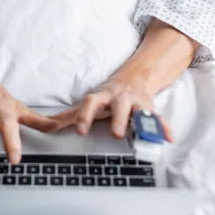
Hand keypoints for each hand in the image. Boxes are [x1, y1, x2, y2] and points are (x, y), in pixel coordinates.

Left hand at [49, 70, 173, 141]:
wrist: (135, 77)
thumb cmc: (107, 95)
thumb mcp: (89, 102)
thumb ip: (68, 116)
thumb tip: (45, 126)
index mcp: (101, 98)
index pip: (90, 104)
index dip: (85, 116)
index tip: (80, 130)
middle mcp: (119, 99)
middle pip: (119, 107)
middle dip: (119, 119)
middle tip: (117, 133)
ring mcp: (136, 103)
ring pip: (140, 111)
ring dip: (143, 122)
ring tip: (145, 134)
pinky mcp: (150, 109)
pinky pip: (158, 118)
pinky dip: (163, 127)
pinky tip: (168, 137)